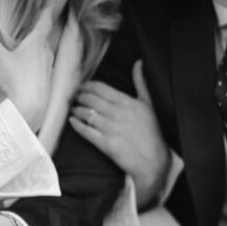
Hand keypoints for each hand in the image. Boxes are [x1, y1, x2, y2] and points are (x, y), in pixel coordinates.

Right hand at [0, 6, 53, 131]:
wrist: (30, 107)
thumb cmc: (17, 79)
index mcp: (37, 42)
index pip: (45, 21)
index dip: (46, 11)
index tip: (49, 4)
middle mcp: (47, 52)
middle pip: (45, 36)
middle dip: (39, 30)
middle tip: (32, 24)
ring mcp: (49, 67)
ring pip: (45, 52)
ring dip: (38, 47)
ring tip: (28, 46)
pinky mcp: (48, 80)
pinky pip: (44, 66)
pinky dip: (38, 62)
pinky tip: (29, 68)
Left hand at [69, 60, 170, 207]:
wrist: (154, 162)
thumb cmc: (153, 133)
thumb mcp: (149, 105)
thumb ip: (141, 83)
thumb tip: (138, 63)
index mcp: (127, 102)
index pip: (100, 88)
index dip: (88, 86)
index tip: (83, 87)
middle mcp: (117, 113)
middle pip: (90, 99)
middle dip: (79, 96)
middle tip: (75, 97)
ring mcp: (110, 129)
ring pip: (86, 114)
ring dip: (77, 109)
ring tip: (74, 108)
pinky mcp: (105, 144)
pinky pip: (86, 131)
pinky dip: (77, 125)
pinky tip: (72, 121)